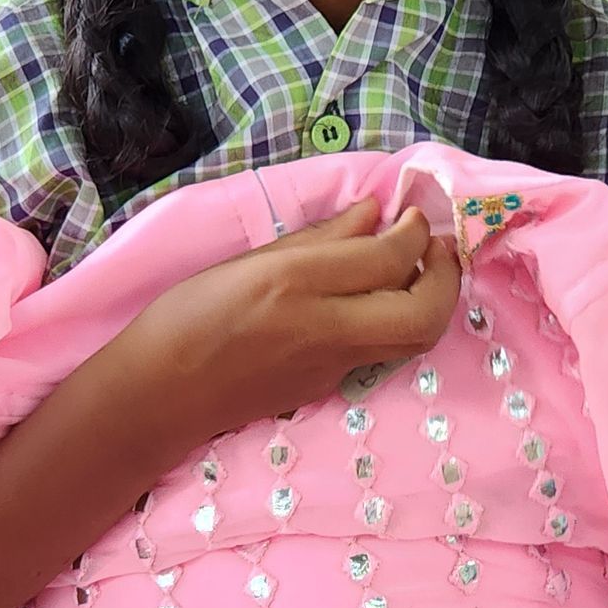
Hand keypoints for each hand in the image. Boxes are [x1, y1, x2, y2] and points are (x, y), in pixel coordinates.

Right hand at [123, 196, 460, 439]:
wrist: (161, 394)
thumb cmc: (189, 316)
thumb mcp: (249, 261)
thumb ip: (320, 238)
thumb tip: (374, 213)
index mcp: (295, 282)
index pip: (388, 256)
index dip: (416, 231)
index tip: (414, 214)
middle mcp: (323, 326)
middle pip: (422, 312)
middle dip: (446, 276)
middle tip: (437, 246)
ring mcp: (331, 365)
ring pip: (413, 338)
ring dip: (430, 301)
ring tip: (416, 269)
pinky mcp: (328, 386)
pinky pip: (381, 348)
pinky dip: (395, 318)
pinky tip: (376, 297)